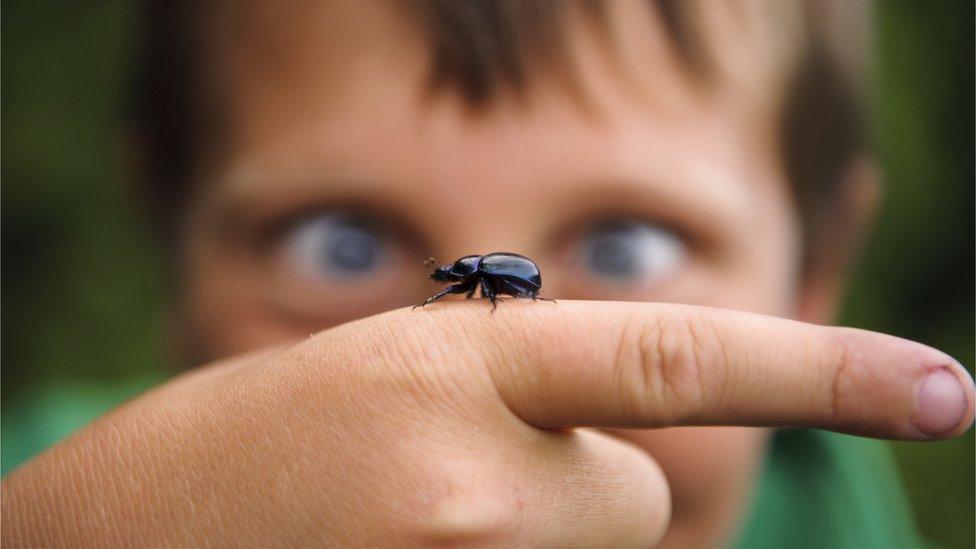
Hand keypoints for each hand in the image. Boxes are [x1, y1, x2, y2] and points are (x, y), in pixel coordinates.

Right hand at [3, 301, 972, 546]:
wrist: (114, 536)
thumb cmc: (261, 440)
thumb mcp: (399, 368)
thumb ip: (527, 399)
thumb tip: (635, 466)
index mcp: (460, 365)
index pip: (672, 356)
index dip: (821, 368)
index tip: (948, 388)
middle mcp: (475, 480)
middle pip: (631, 501)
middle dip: (573, 491)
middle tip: (442, 483)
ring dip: (528, 546)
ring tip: (403, 525)